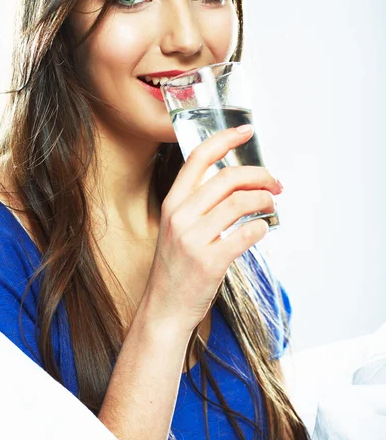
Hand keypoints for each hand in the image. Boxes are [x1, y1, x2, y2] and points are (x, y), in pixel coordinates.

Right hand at [142, 125, 282, 335]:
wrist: (164, 308)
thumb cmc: (175, 267)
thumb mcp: (177, 228)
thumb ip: (199, 204)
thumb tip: (237, 185)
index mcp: (172, 203)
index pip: (198, 158)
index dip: (224, 139)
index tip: (245, 130)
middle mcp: (180, 216)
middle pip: (227, 178)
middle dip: (259, 175)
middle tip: (275, 182)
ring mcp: (193, 239)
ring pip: (240, 202)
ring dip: (264, 199)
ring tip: (272, 204)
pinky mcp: (210, 261)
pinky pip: (246, 234)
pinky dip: (261, 227)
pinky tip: (262, 229)